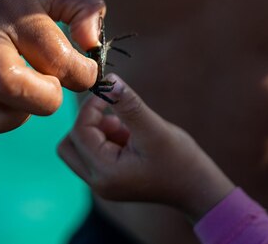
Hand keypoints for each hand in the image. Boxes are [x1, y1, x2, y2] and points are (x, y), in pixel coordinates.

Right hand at [0, 0, 103, 140]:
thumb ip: (85, 9)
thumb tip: (92, 47)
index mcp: (10, 10)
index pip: (57, 58)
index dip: (82, 74)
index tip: (79, 69)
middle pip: (14, 89)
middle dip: (47, 99)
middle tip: (49, 86)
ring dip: (18, 115)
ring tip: (20, 92)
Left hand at [58, 74, 233, 221]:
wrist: (198, 188)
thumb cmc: (180, 160)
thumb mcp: (154, 129)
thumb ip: (128, 105)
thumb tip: (109, 79)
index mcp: (105, 174)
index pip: (79, 132)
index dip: (91, 107)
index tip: (110, 92)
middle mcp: (98, 183)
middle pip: (69, 144)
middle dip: (87, 122)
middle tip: (114, 114)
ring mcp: (102, 182)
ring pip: (79, 147)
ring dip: (97, 130)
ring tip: (128, 129)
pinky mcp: (109, 178)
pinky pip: (93, 152)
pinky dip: (106, 138)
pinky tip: (131, 137)